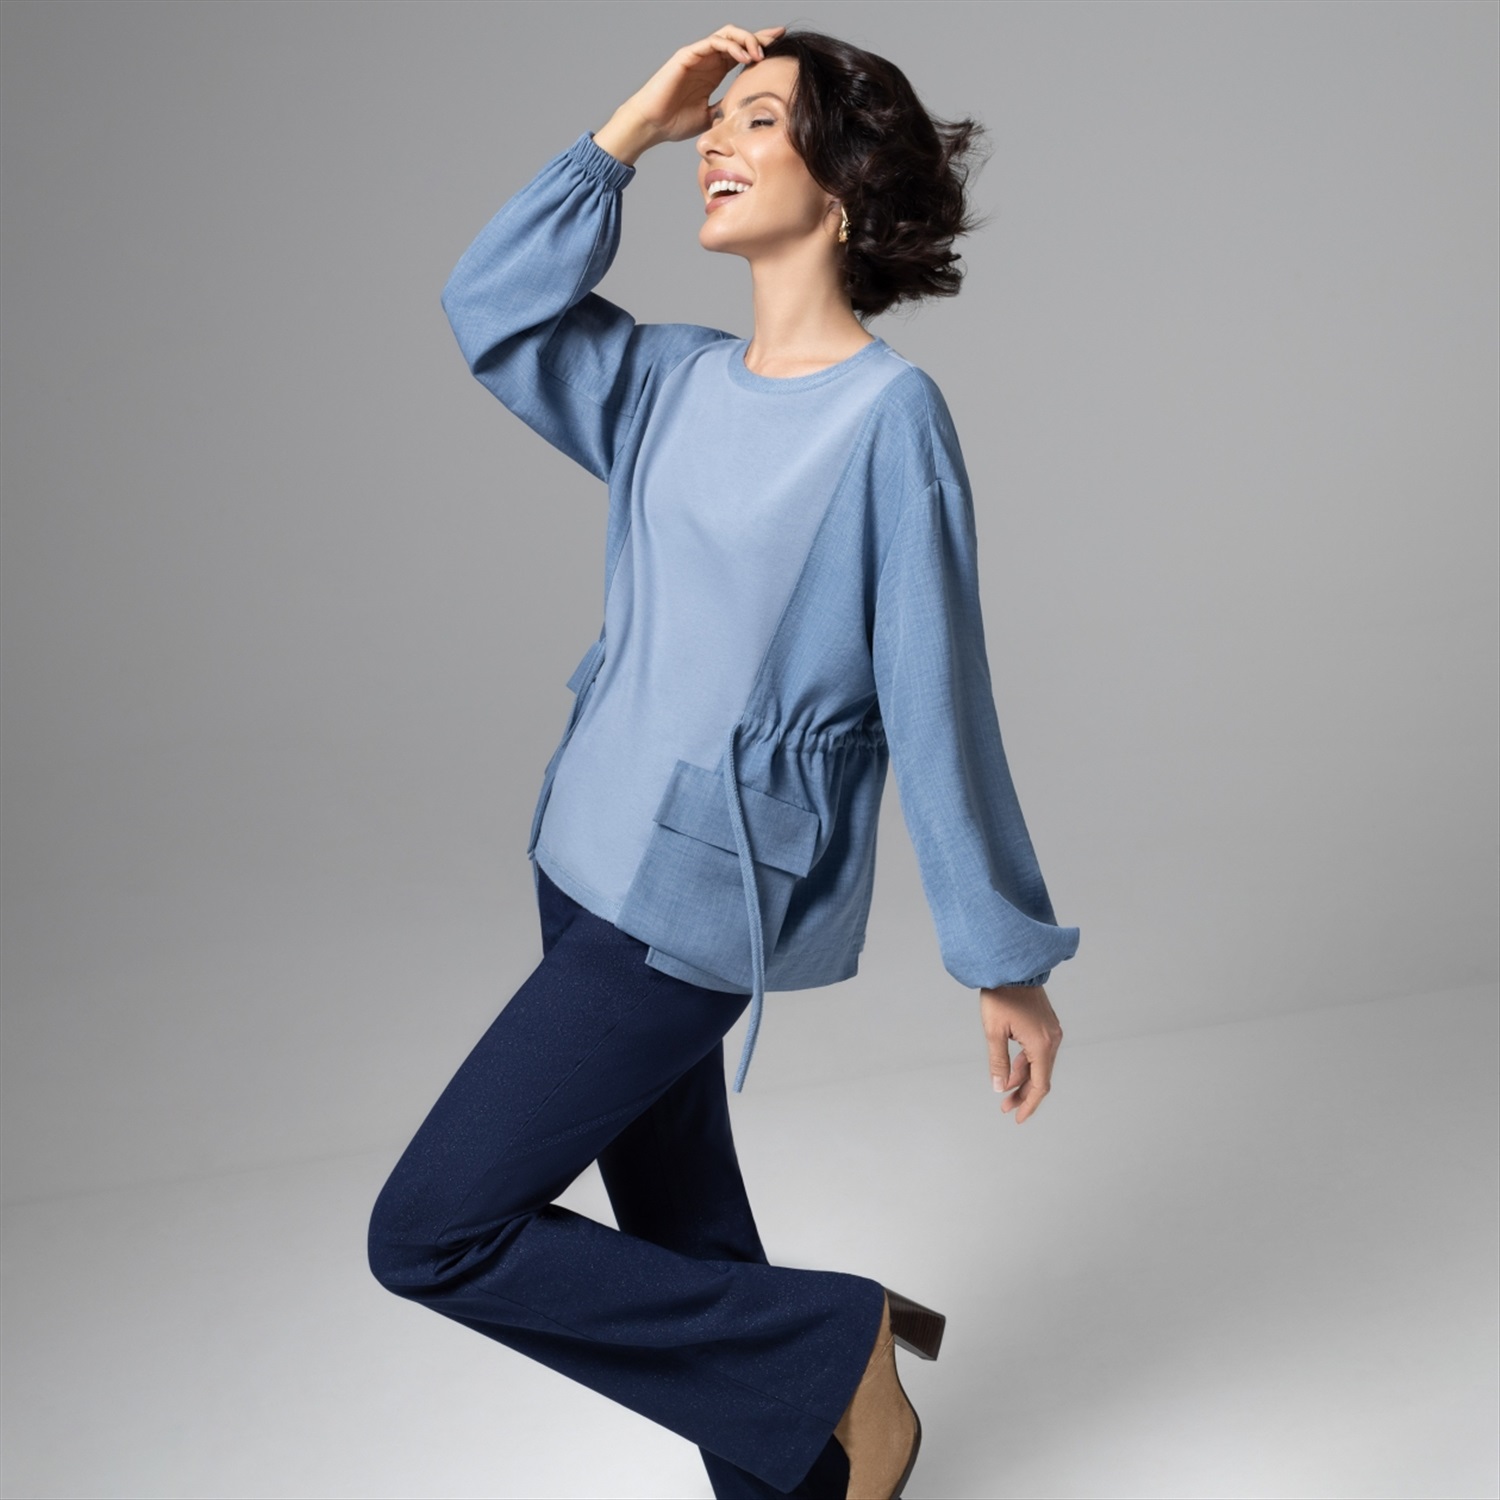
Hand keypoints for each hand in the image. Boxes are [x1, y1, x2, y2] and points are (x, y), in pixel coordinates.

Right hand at [595, 23, 787, 161]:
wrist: (652, 125)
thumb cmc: (674, 122)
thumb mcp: (710, 118)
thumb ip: (726, 111)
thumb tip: (745, 116)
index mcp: (714, 71)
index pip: (741, 53)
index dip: (760, 47)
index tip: (780, 45)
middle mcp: (707, 59)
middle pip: (738, 38)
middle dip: (759, 36)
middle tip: (778, 39)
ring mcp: (698, 55)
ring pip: (727, 34)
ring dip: (747, 40)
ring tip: (761, 53)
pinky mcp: (687, 55)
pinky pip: (713, 42)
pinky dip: (731, 46)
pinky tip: (745, 56)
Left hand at [980, 985, 1062, 1123]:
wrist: (1012, 965)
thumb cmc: (1000, 995)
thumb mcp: (993, 1031)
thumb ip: (998, 1062)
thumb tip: (1000, 1087)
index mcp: (1042, 1044)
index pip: (1040, 1085)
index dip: (1029, 1104)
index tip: (1018, 1118)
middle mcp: (1052, 1040)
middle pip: (1041, 1077)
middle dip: (1023, 1094)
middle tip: (1006, 1108)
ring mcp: (1051, 1032)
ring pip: (1039, 1065)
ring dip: (1023, 1079)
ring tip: (1004, 1091)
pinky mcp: (1046, 1026)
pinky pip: (1038, 1052)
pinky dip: (1025, 1064)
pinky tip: (1011, 1071)